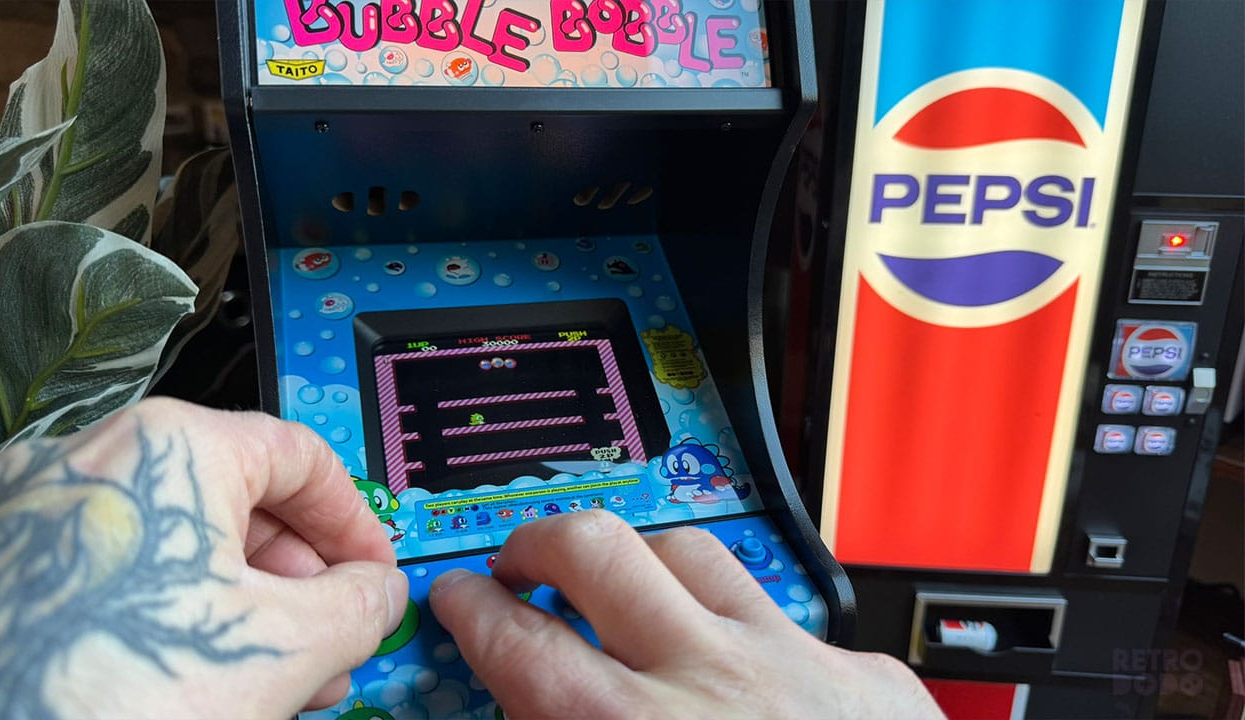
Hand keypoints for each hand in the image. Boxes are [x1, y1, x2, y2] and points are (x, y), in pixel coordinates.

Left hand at [0, 398, 406, 718]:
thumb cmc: (104, 697)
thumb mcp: (278, 650)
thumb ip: (356, 608)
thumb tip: (377, 593)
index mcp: (169, 447)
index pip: (300, 457)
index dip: (354, 524)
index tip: (372, 576)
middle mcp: (89, 458)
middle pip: (232, 501)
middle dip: (296, 581)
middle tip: (326, 641)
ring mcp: (29, 512)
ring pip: (167, 543)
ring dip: (234, 605)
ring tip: (266, 677)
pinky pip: (105, 572)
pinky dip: (159, 612)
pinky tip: (184, 677)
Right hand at [430, 511, 942, 718]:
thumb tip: (539, 716)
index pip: (520, 643)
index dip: (474, 607)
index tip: (464, 597)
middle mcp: (710, 684)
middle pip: (595, 550)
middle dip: (539, 543)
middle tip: (524, 562)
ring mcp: (795, 664)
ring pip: (692, 552)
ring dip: (642, 564)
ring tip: (625, 589)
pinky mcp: (867, 676)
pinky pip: (789, 621)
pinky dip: (751, 638)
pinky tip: (748, 677)